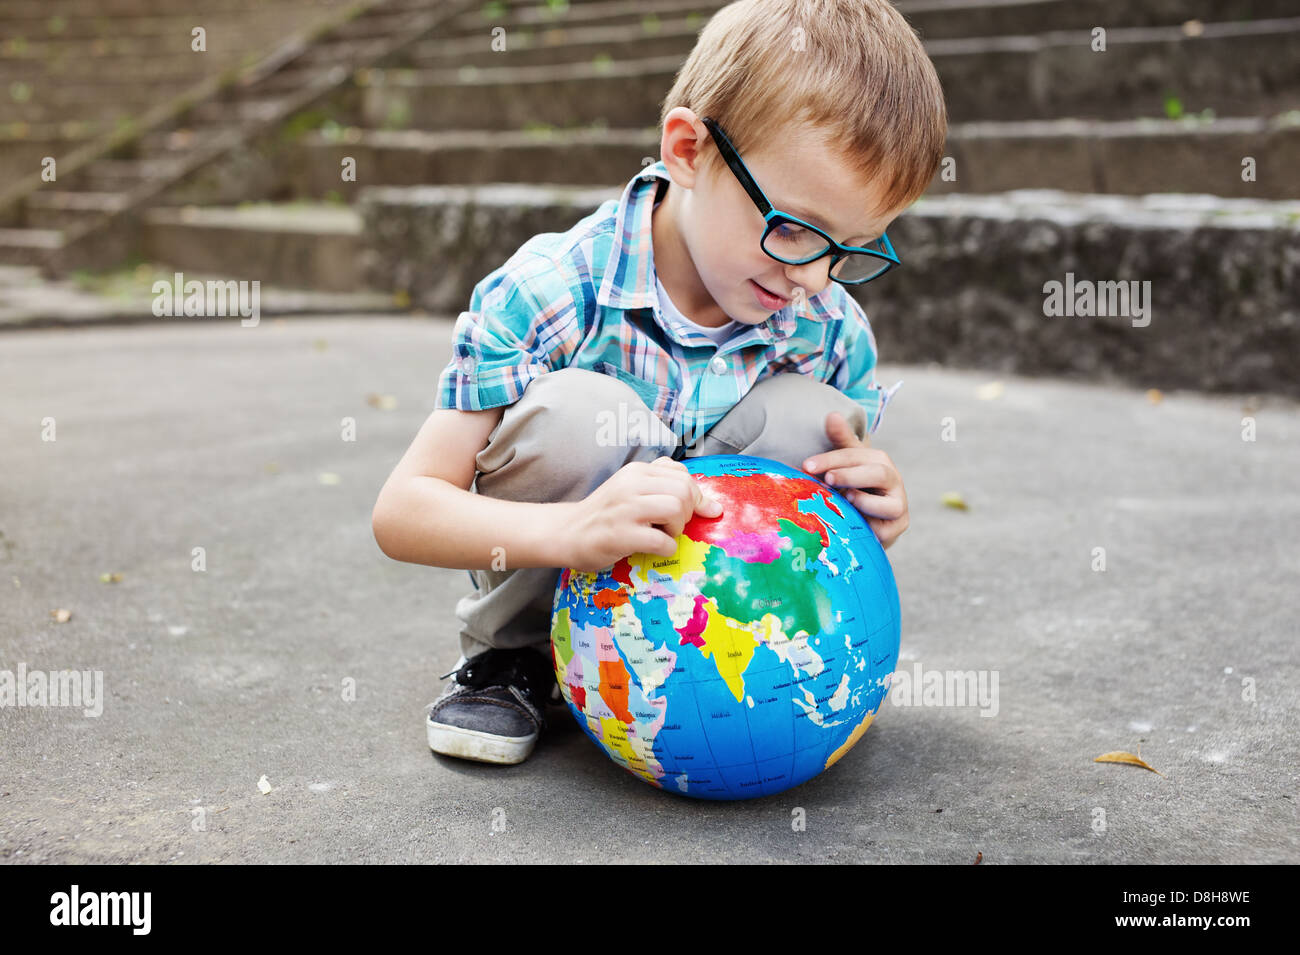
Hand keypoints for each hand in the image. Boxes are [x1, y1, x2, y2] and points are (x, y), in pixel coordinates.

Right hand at [561, 456, 722, 571]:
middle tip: (670, 525)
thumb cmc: (605, 515)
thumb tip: (712, 506)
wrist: (567, 533)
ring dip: (677, 528)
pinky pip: (663, 541)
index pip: (682, 475)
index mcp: (636, 471)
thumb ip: (665, 487)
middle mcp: (631, 485)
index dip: (694, 496)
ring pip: (676, 509)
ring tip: (661, 534)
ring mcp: (625, 509)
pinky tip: (652, 548)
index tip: (688, 511)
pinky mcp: (622, 535)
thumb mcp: (631, 490)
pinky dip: (666, 548)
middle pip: (683, 490)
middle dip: (686, 512)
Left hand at [800, 411, 908, 548]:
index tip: (807, 465)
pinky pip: (886, 529)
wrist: (870, 516)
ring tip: (845, 500)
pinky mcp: (897, 527)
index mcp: (879, 460)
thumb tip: (832, 415)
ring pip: (890, 504)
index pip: (855, 455)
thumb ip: (840, 440)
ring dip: (865, 502)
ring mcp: (898, 505)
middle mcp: (893, 480)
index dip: (831, 459)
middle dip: (850, 475)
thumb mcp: (846, 462)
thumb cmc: (854, 484)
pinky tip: (854, 524)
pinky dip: (869, 526)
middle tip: (827, 479)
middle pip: (878, 473)